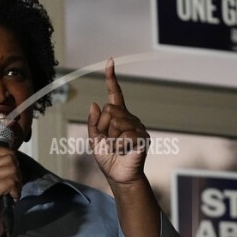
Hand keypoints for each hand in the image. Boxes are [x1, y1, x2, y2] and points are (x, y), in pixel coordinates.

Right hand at [0, 144, 20, 236]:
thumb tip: (12, 172)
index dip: (9, 156)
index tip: (11, 172)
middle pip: (9, 157)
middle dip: (17, 172)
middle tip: (14, 186)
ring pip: (12, 169)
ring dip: (18, 183)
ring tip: (13, 194)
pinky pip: (11, 183)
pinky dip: (16, 192)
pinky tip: (12, 200)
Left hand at [87, 58, 149, 185]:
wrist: (118, 176)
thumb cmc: (107, 158)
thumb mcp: (94, 139)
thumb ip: (93, 122)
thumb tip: (95, 103)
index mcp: (117, 116)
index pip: (115, 93)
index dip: (111, 78)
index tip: (110, 61)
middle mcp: (129, 118)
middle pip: (110, 110)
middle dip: (104, 127)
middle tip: (109, 142)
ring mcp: (138, 127)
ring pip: (116, 122)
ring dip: (111, 138)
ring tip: (117, 148)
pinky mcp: (143, 138)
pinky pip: (125, 135)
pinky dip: (119, 145)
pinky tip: (123, 151)